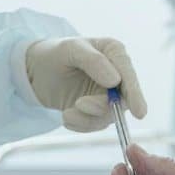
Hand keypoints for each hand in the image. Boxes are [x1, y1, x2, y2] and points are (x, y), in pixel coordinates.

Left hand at [25, 37, 146, 131]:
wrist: (34, 71)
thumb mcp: (70, 49)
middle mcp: (117, 75)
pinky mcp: (96, 111)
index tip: (140, 113)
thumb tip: (115, 80)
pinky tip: (66, 116)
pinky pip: (96, 125)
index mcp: (114, 53)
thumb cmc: (54, 54)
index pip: (129, 75)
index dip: (136, 94)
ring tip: (66, 113)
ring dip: (87, 119)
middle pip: (123, 100)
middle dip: (102, 107)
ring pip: (108, 116)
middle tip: (79, 104)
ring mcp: (107, 95)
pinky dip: (80, 125)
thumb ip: (93, 61)